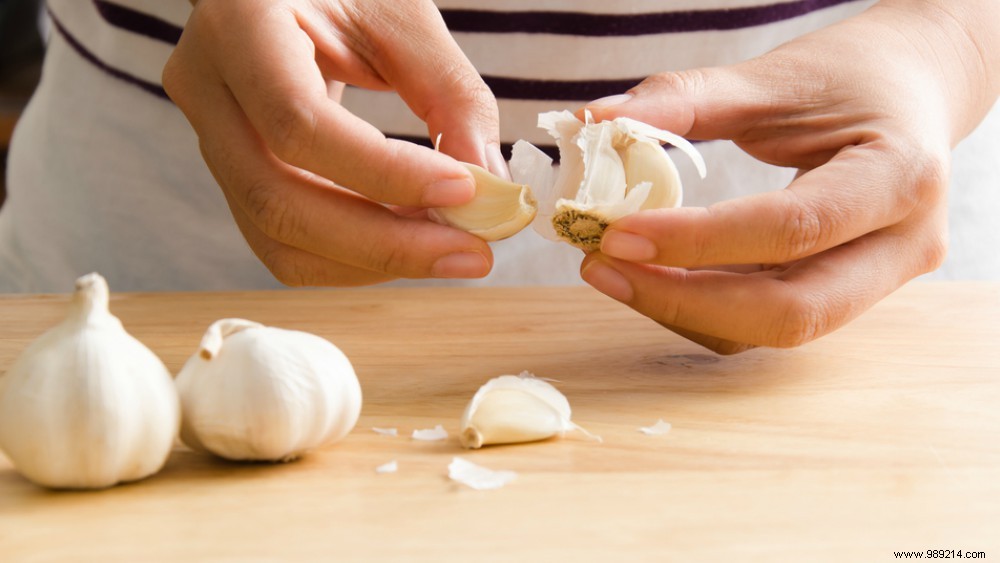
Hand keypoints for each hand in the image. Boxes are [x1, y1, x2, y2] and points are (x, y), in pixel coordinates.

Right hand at [163, 0, 503, 285]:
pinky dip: (354, 257)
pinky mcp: (234, 175)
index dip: (384, 172)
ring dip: (373, 262)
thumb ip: (450, 94)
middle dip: (385, 245)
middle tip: (472, 254)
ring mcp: (209, 138)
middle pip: (277, 201)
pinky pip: (285, 241)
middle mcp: (206, 87)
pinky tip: (410, 241)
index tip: (464, 191)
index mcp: (239, 24)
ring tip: (450, 249)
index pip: (298, 123)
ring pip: (277, 239)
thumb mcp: (402, 16)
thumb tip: (488, 186)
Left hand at [580, 0, 998, 353]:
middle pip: (791, 312)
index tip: (617, 234)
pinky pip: (766, 319)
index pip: (791, 228)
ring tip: (612, 268)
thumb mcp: (774, 77)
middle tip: (602, 266)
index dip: (698, 242)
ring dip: (684, 309)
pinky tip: (653, 273)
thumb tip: (594, 121)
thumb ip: (685, 100)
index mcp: (900, 178)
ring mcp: (879, 281)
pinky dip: (702, 305)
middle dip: (684, 300)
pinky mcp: (845, 294)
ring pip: (773, 329)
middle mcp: (903, 246)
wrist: (914, 89)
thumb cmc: (852, 75)